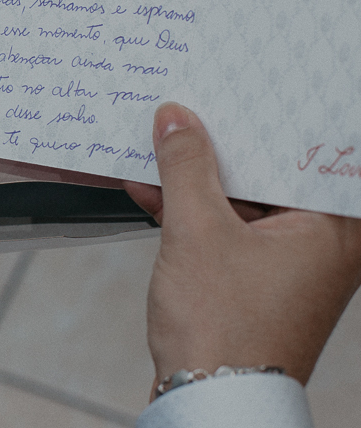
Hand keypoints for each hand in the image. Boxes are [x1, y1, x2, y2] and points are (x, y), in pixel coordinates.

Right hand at [124, 103, 360, 395]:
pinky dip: (195, 212)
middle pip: (271, 173)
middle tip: (193, 112)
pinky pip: (229, 229)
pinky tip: (154, 191)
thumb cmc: (225, 330)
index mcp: (332, 227)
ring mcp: (289, 265)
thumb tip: (177, 121)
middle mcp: (322, 245)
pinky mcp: (257, 281)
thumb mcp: (197, 229)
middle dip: (225, 146)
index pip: (303, 150)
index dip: (266, 117)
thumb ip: (187, 166)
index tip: (235, 90)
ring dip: (200, 180)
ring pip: (245, 201)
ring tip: (160, 148)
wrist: (209, 398)